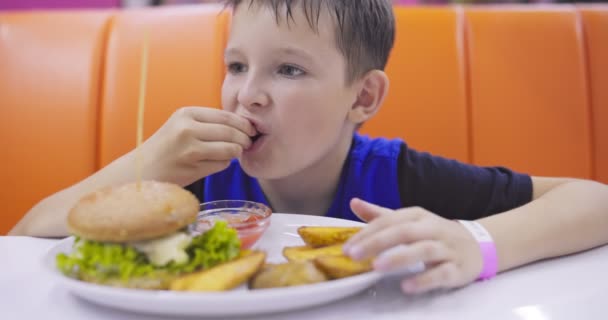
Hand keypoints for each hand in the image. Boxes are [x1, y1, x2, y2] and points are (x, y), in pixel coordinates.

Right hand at [137, 107, 255, 185]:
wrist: (141, 170)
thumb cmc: (166, 148)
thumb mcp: (182, 125)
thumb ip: (208, 123)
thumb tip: (242, 125)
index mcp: (186, 114)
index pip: (226, 116)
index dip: (243, 124)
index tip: (251, 129)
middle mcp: (187, 129)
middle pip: (231, 132)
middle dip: (245, 139)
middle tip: (248, 143)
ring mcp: (190, 150)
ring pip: (229, 149)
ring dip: (236, 152)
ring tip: (234, 153)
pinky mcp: (192, 169)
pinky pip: (221, 165)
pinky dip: (224, 164)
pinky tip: (216, 163)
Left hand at [343, 198, 483, 293]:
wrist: (477, 245)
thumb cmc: (434, 233)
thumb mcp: (409, 221)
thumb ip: (381, 215)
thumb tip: (353, 202)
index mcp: (417, 215)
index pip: (389, 220)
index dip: (367, 232)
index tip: (347, 246)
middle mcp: (432, 228)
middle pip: (404, 232)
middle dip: (377, 242)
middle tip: (353, 255)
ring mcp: (447, 248)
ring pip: (423, 250)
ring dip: (399, 257)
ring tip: (376, 267)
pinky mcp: (458, 268)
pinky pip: (442, 273)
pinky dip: (425, 279)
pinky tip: (407, 286)